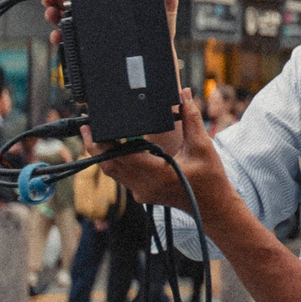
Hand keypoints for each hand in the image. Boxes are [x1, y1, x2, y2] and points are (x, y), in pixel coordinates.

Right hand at [44, 0, 180, 65]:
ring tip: (52, 14)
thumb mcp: (166, 6)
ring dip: (54, 14)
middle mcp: (100, 11)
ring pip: (65, 17)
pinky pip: (70, 40)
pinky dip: (60, 38)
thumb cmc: (160, 29)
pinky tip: (59, 37)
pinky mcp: (91, 45)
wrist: (159, 58)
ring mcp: (93, 27)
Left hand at [87, 89, 226, 212]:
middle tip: (86, 126)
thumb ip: (191, 118)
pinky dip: (115, 162)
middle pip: (109, 165)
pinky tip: (115, 148)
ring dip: (103, 154)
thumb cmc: (210, 179)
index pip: (119, 157)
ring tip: (96, 134)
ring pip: (112, 172)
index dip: (100, 143)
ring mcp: (141, 192)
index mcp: (157, 174)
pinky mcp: (142, 194)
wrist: (213, 207)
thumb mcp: (202, 145)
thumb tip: (184, 94)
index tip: (90, 127)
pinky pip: (121, 177)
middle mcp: (144, 185)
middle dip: (95, 146)